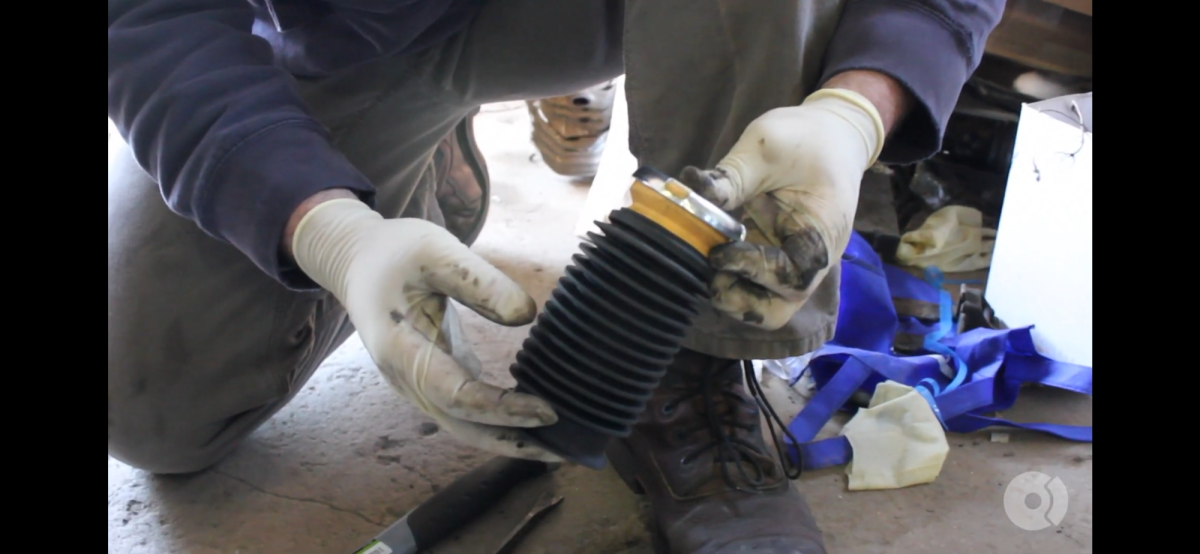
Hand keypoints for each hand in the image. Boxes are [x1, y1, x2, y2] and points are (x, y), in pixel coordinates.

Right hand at [290, 198, 560, 461]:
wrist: (358, 261)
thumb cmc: (397, 252)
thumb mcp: (437, 251)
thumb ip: (480, 282)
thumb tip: (527, 315)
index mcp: (402, 350)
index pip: (457, 396)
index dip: (503, 409)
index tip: (549, 409)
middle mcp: (407, 379)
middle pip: (462, 427)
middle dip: (512, 442)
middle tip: (565, 450)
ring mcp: (417, 384)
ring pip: (463, 426)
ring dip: (506, 438)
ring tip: (556, 445)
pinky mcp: (432, 378)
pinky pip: (464, 410)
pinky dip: (497, 421)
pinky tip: (533, 419)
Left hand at [679, 84, 888, 329]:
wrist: (831, 133)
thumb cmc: (807, 139)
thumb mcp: (767, 146)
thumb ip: (731, 176)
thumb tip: (688, 189)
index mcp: (820, 236)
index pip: (791, 277)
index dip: (752, 270)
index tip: (719, 249)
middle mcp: (808, 261)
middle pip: (776, 311)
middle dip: (737, 299)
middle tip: (710, 269)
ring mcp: (788, 263)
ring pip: (761, 306)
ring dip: (729, 292)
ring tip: (706, 259)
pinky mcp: (769, 257)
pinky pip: (749, 284)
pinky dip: (727, 276)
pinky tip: (709, 248)